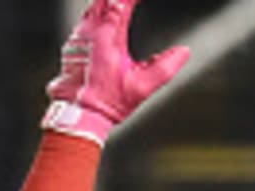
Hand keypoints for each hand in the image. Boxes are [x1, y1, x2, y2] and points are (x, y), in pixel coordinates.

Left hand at [42, 0, 190, 146]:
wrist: (79, 115)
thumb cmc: (108, 102)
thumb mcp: (142, 87)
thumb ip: (165, 67)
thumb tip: (183, 51)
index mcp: (108, 37)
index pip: (121, 2)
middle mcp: (90, 32)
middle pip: (103, 0)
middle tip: (132, 0)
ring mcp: (78, 38)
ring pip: (92, 7)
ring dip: (107, 2)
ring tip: (121, 3)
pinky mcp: (72, 45)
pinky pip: (85, 20)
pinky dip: (97, 13)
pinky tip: (103, 16)